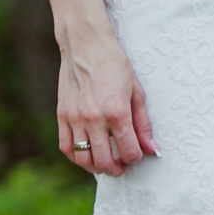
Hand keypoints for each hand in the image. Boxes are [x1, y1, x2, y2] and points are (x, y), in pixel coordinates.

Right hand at [58, 26, 156, 176]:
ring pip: (83, 159)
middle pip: (104, 161)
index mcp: (117, 112)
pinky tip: (86, 154)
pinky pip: (66, 147)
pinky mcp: (62, 115)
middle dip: (116, 169)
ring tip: (105, 162)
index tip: (137, 154)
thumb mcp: (136, 92)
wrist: (86, 45)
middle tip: (122, 166)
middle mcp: (94, 118)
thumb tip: (152, 149)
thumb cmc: (115, 65)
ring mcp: (75, 118)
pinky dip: (76, 156)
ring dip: (96, 167)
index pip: (128, 152)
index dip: (135, 158)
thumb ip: (143, 124)